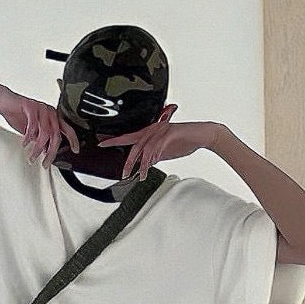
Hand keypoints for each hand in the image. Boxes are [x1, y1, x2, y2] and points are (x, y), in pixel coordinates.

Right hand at [0, 84, 79, 168]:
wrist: (4, 102)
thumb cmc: (18, 115)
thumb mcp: (33, 132)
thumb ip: (41, 140)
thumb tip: (47, 152)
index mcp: (53, 117)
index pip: (67, 129)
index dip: (73, 140)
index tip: (75, 150)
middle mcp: (49, 112)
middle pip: (56, 135)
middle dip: (51, 153)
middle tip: (45, 163)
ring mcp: (41, 109)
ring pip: (45, 133)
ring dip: (38, 148)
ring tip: (32, 157)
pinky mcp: (30, 107)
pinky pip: (33, 125)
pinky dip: (29, 137)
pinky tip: (25, 143)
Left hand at [98, 108, 221, 178]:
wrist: (203, 135)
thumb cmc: (184, 141)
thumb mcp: (164, 152)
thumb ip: (153, 156)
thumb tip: (144, 166)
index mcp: (150, 132)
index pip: (129, 137)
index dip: (115, 140)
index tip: (101, 144)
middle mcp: (154, 129)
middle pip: (135, 144)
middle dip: (129, 161)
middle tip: (124, 173)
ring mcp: (163, 130)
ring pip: (146, 146)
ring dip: (142, 162)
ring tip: (141, 174)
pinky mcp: (172, 132)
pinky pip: (159, 145)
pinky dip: (154, 155)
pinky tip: (152, 163)